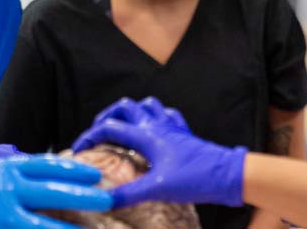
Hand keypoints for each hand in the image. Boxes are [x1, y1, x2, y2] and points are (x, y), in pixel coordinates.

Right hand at [0, 154, 112, 227]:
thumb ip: (16, 175)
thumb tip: (48, 175)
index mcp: (5, 170)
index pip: (47, 166)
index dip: (74, 171)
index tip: (95, 175)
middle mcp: (5, 191)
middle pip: (53, 193)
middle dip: (84, 197)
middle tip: (109, 200)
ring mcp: (0, 217)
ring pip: (45, 226)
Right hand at [72, 97, 246, 208]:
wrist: (228, 174)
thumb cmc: (195, 178)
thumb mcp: (157, 189)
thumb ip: (128, 194)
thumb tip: (102, 200)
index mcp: (146, 135)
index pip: (109, 128)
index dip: (89, 136)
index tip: (78, 149)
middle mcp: (157, 125)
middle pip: (125, 107)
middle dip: (107, 116)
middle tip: (98, 131)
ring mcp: (172, 127)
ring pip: (146, 106)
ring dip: (132, 112)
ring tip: (124, 126)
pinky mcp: (184, 133)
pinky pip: (167, 116)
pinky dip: (157, 118)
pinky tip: (156, 130)